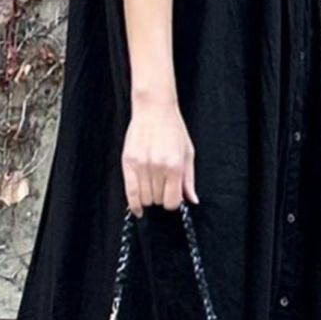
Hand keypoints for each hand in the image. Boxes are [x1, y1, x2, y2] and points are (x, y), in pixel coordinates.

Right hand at [122, 95, 197, 215]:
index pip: (172, 201)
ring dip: (149, 197)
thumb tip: (192, 200)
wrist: (154, 110)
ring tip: (152, 186)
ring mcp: (141, 165)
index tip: (173, 197)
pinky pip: (130, 192)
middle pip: (158, 200)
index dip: (173, 202)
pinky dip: (134, 204)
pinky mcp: (128, 162)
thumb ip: (189, 179)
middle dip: (161, 197)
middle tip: (162, 186)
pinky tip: (138, 210)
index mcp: (175, 166)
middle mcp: (157, 167)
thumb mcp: (188, 153)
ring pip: (144, 198)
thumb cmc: (173, 129)